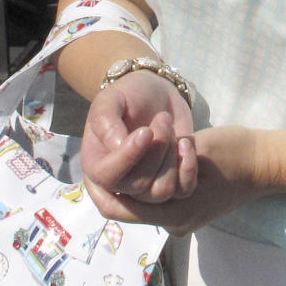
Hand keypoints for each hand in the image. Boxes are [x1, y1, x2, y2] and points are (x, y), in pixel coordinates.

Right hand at [81, 69, 196, 205]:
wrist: (155, 95)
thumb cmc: (128, 95)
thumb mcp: (110, 98)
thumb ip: (105, 120)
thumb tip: (115, 144)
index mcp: (96, 164)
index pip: (108, 177)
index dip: (128, 157)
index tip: (146, 131)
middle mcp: (118, 183)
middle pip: (139, 186)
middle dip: (157, 148)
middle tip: (163, 118)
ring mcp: (146, 187)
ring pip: (162, 190)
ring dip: (172, 156)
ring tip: (170, 129)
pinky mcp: (171, 183)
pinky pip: (183, 191)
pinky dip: (189, 167)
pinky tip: (185, 143)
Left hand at [85, 125, 267, 236]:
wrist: (268, 163)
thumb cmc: (235, 153)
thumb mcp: (194, 148)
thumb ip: (160, 159)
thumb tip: (129, 160)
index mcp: (174, 213)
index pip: (119, 210)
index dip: (99, 190)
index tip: (87, 167)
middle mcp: (176, 223)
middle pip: (129, 207)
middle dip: (116, 182)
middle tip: (100, 156)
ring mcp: (185, 219)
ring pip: (143, 202)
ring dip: (135, 179)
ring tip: (124, 153)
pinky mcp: (191, 210)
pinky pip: (159, 198)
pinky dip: (150, 180)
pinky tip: (145, 159)